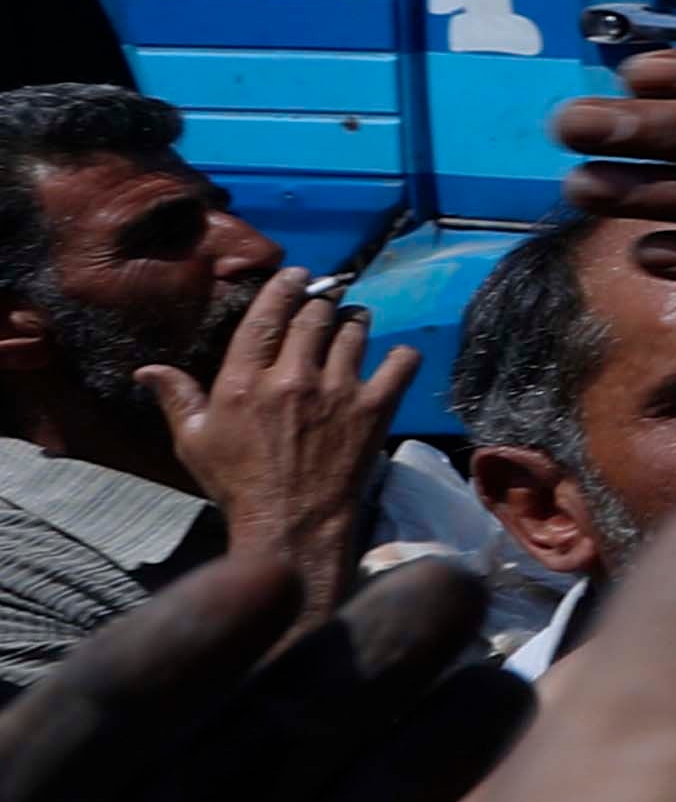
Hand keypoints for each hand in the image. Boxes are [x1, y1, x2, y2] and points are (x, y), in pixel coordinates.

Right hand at [137, 266, 411, 606]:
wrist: (291, 526)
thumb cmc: (237, 486)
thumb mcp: (195, 442)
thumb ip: (177, 398)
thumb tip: (146, 369)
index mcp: (244, 381)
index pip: (265, 316)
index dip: (284, 287)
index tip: (296, 274)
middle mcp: (292, 377)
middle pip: (314, 317)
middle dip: (322, 301)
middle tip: (328, 297)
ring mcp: (337, 392)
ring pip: (355, 333)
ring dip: (357, 321)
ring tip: (357, 320)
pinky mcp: (374, 410)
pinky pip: (400, 365)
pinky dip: (402, 356)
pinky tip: (397, 356)